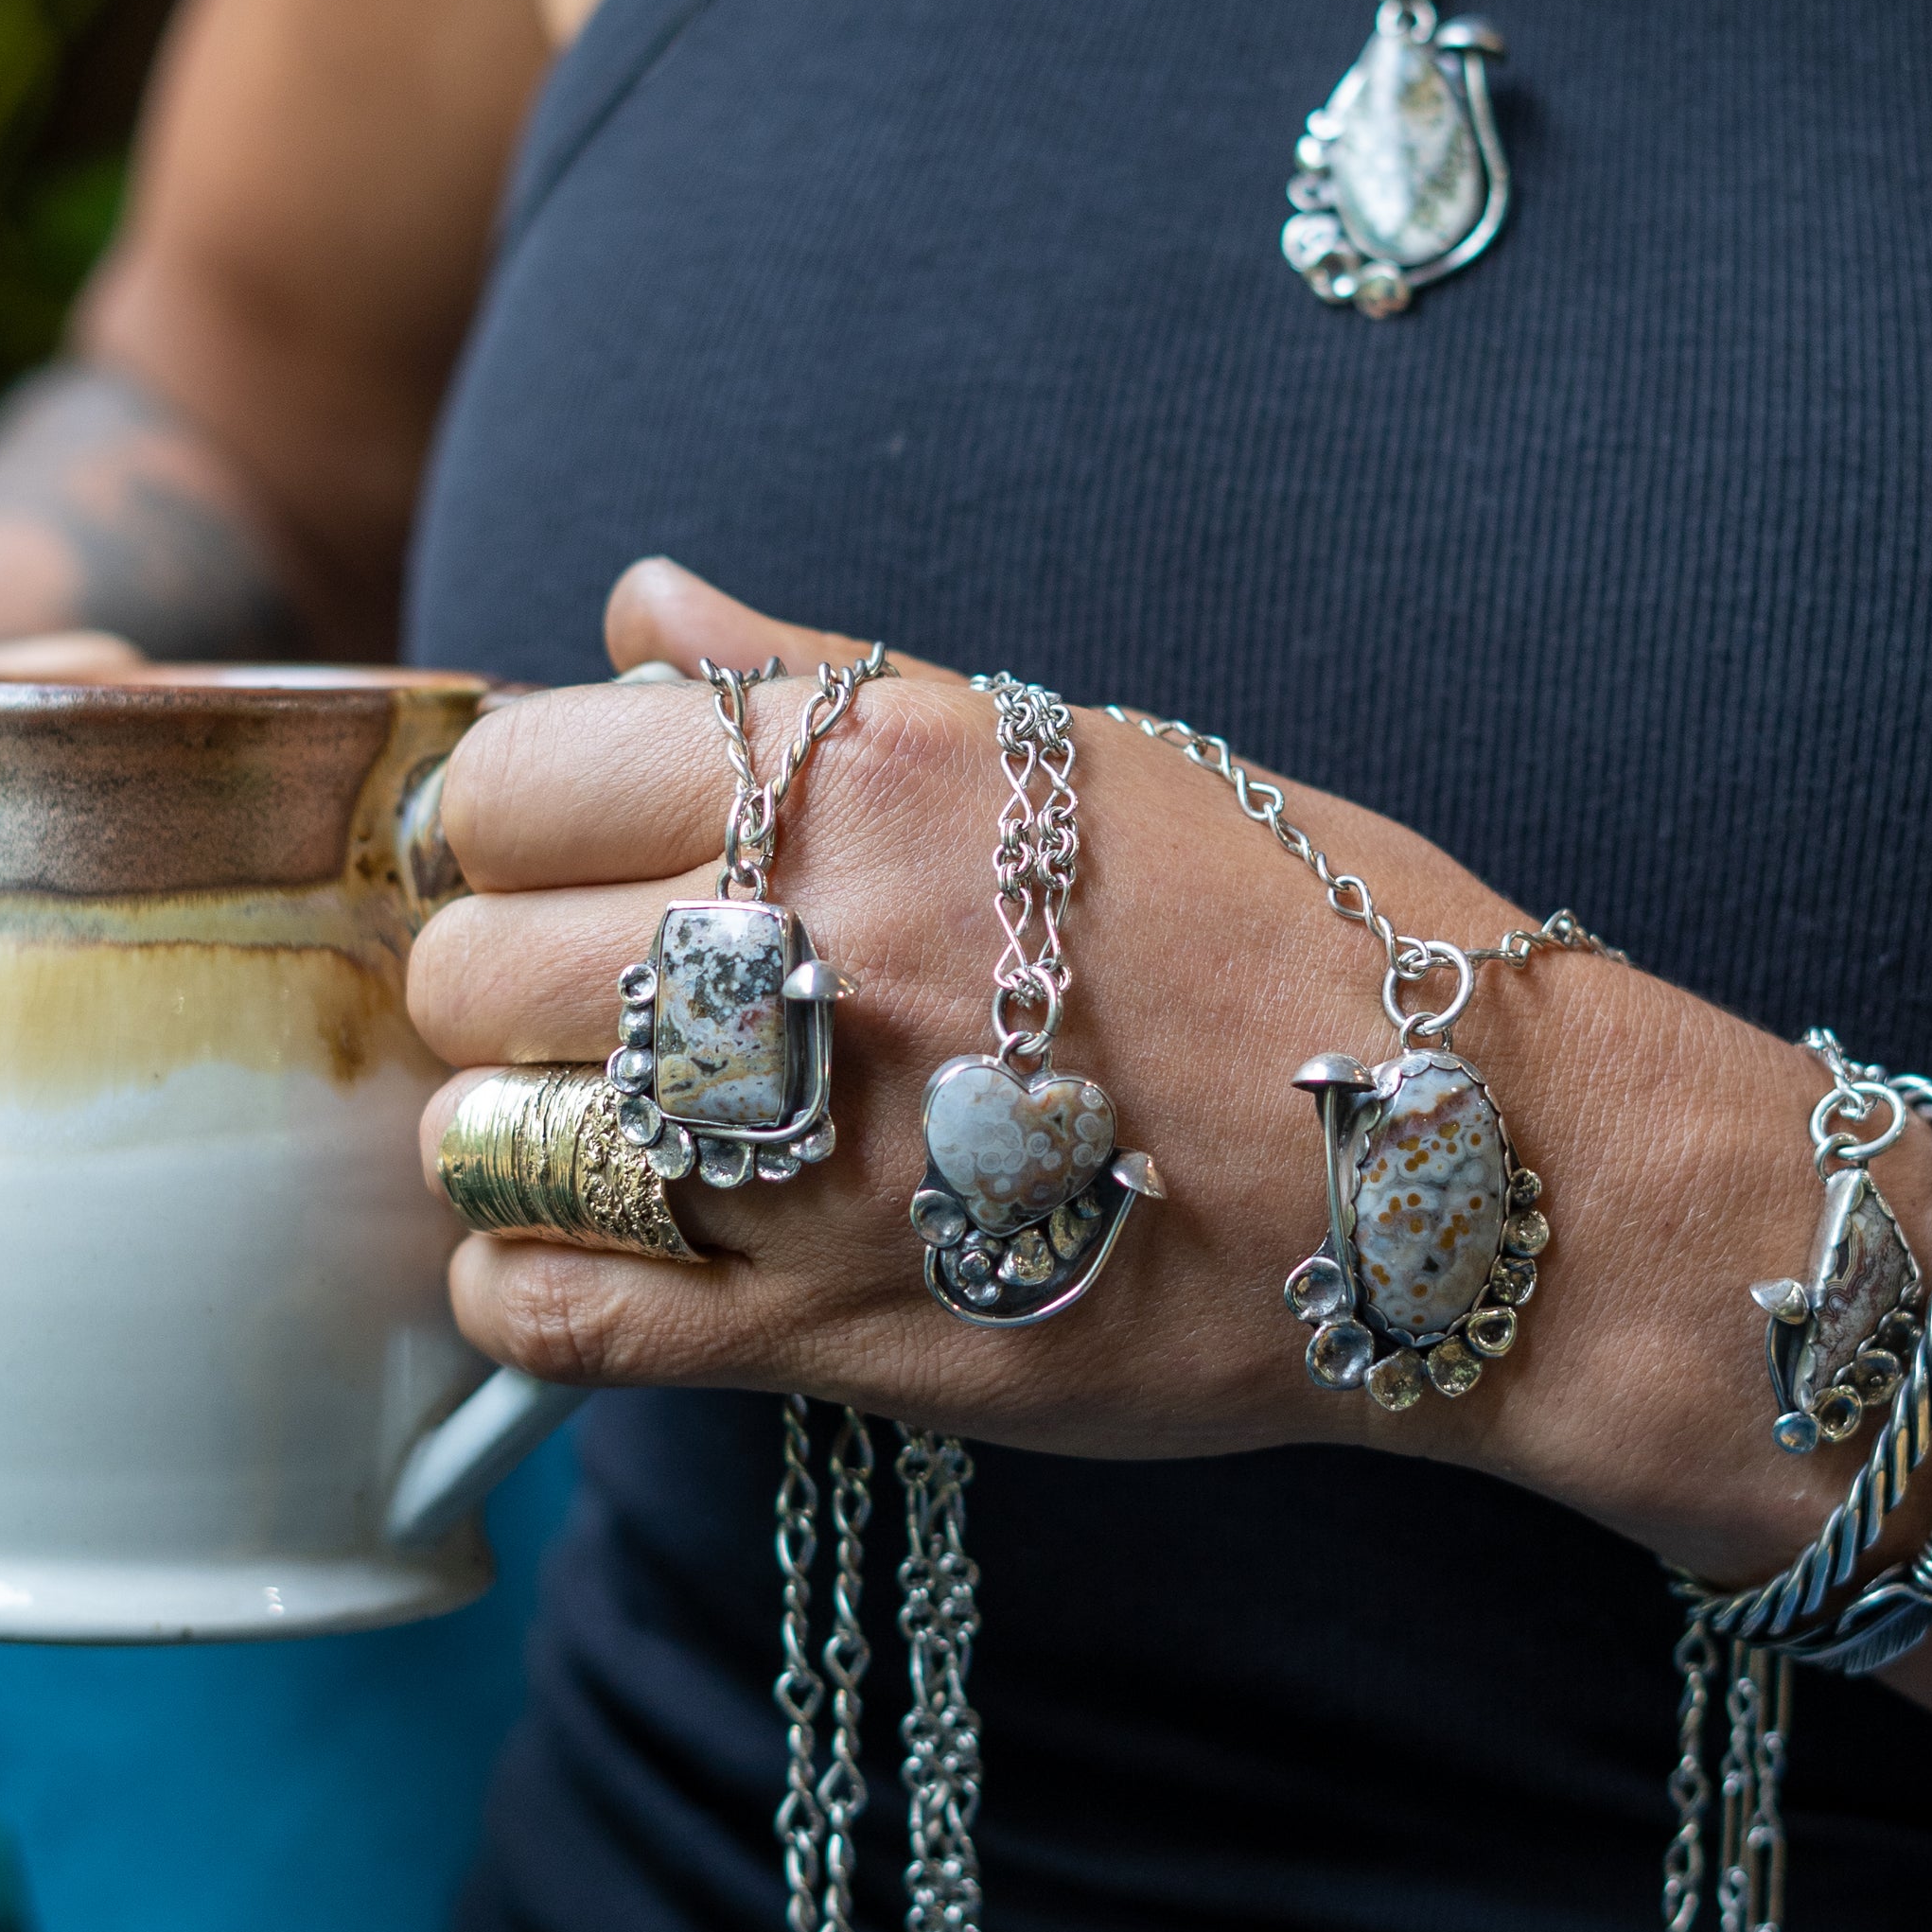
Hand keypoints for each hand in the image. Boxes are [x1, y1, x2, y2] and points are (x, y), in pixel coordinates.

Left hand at [409, 558, 1685, 1489]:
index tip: (557, 865)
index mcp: (866, 773)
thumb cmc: (1295, 938)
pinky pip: (544, 1309)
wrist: (1460, 1166)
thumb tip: (634, 600)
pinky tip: (609, 1257)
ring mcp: (808, 1151)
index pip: (516, 774)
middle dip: (501, 989)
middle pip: (471, 964)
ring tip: (621, 1139)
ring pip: (486, 1137)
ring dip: (520, 1139)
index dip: (505, 826)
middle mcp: (817, 941)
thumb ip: (819, 683)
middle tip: (596, 1016)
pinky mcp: (826, 1331)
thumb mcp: (1070, 746)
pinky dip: (530, 1285)